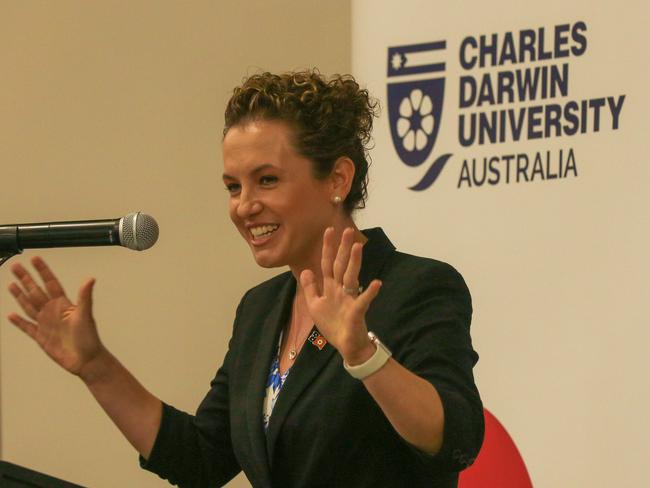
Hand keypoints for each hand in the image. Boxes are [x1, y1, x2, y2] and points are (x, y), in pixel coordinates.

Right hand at [7, 256, 103, 376]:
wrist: (86, 360)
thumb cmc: (89, 338)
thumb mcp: (85, 315)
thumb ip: (85, 296)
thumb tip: (90, 279)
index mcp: (63, 304)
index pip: (50, 283)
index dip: (43, 270)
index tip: (35, 258)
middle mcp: (53, 311)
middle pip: (35, 291)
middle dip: (26, 278)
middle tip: (16, 266)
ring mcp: (46, 324)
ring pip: (29, 306)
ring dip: (20, 296)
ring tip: (11, 284)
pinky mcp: (41, 337)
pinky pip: (27, 327)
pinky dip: (19, 322)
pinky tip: (11, 315)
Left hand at [300, 227, 381, 363]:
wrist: (348, 347)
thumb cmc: (333, 326)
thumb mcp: (315, 306)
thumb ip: (310, 288)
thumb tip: (307, 270)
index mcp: (330, 288)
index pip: (327, 264)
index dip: (327, 248)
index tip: (329, 230)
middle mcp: (341, 290)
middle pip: (341, 266)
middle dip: (342, 249)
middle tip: (347, 230)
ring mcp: (350, 299)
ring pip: (351, 278)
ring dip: (354, 263)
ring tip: (357, 247)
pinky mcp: (357, 312)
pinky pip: (364, 301)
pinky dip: (370, 292)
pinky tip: (377, 283)